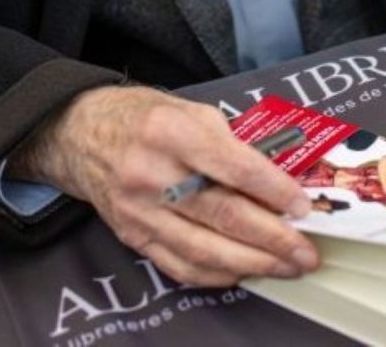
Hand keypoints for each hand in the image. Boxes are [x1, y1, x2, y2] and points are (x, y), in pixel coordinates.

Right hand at [7, 86, 318, 285]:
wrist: (79, 134)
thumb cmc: (143, 118)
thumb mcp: (190, 111)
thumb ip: (231, 144)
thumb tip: (276, 185)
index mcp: (170, 131)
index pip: (231, 166)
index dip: (272, 190)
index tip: (301, 206)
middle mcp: (151, 173)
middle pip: (221, 214)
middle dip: (272, 238)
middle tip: (306, 251)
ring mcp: (138, 210)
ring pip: (203, 248)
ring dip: (253, 263)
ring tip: (287, 267)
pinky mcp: (132, 235)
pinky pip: (179, 265)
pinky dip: (218, 273)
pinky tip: (246, 270)